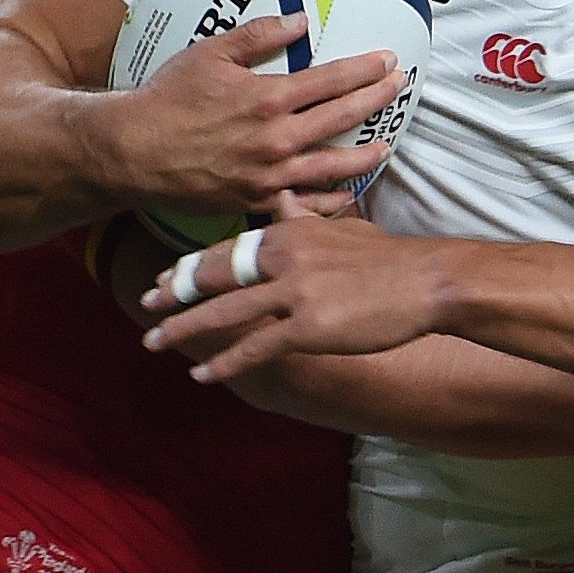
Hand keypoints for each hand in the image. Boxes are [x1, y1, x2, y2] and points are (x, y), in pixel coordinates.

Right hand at [108, 14, 401, 223]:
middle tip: (401, 88)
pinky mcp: (257, 203)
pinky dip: (330, 203)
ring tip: (385, 145)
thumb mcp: (210, 53)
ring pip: (333, 168)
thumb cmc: (168, 98)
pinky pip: (305, 208)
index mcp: (268, 99)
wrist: (133, 151)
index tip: (389, 60)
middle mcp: (277, 140)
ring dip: (365, 156)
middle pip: (342, 120)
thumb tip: (300, 20)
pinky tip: (346, 195)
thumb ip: (259, 36)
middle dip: (376, 101)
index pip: (332, 81)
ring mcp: (270, 177)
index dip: (366, 70)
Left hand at [142, 205, 445, 379]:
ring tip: (155, 342)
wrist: (428, 281)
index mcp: (288, 234)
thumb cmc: (390, 259)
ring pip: (225, 312)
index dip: (193, 265)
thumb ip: (303, 217)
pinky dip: (225, 362)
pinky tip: (204, 375)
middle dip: (175, 292)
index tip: (168, 276)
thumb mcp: (342, 227)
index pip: (228, 249)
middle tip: (145, 302)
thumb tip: (280, 197)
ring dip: (185, 329)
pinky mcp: (309, 327)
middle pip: (215, 276)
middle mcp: (282, 259)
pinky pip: (256, 347)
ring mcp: (293, 294)